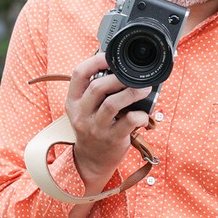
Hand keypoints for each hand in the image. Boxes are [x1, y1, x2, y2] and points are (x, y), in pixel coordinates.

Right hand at [65, 53, 151, 190]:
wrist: (91, 161)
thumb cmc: (93, 128)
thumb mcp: (84, 109)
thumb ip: (94, 91)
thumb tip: (116, 66)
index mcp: (73, 102)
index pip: (78, 74)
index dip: (95, 61)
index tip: (111, 56)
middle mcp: (81, 114)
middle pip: (97, 88)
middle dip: (118, 77)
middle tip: (134, 75)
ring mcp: (96, 128)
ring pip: (112, 104)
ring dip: (131, 93)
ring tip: (144, 88)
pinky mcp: (112, 139)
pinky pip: (128, 122)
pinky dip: (140, 115)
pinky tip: (143, 115)